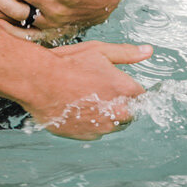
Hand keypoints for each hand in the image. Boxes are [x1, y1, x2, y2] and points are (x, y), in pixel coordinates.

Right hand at [19, 39, 150, 139]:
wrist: (38, 81)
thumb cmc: (67, 63)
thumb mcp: (99, 51)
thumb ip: (127, 53)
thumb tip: (148, 51)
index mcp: (124, 89)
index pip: (141, 95)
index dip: (129, 88)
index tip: (116, 84)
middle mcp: (117, 111)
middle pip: (130, 113)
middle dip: (121, 104)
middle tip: (99, 91)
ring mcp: (102, 126)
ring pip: (114, 124)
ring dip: (107, 115)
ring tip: (86, 99)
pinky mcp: (86, 135)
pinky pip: (96, 132)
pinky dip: (91, 123)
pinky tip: (77, 109)